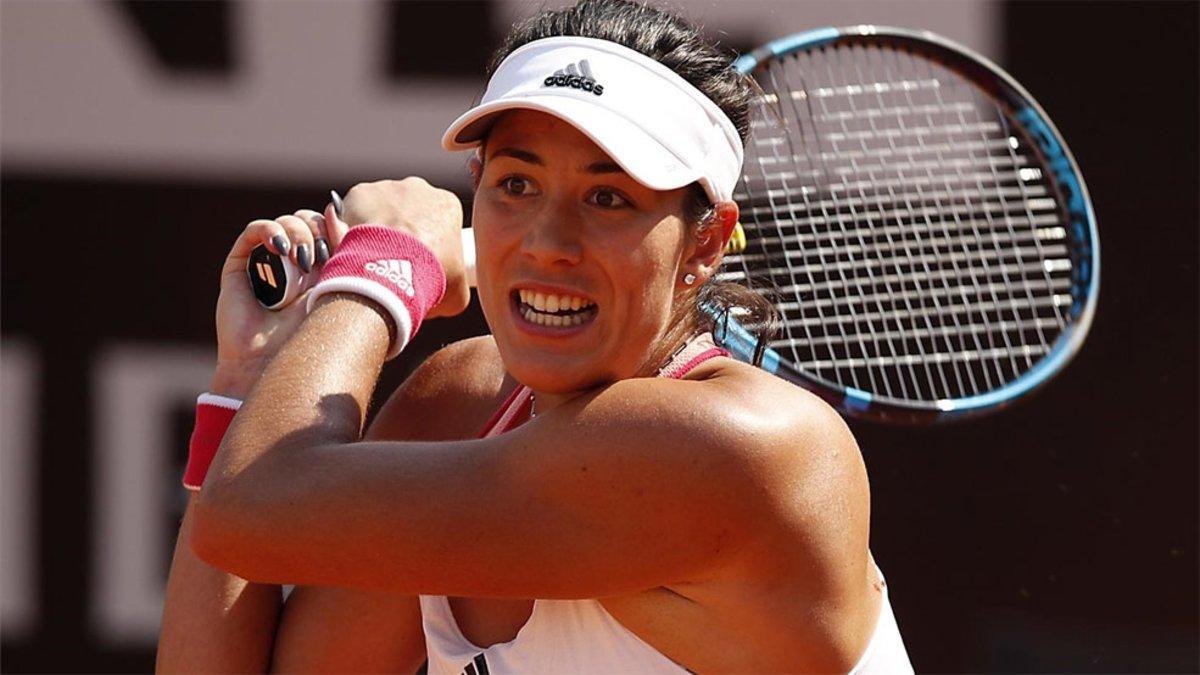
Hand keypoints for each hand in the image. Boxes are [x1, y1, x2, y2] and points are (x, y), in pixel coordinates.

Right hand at [212, 207, 346, 396]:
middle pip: (306, 221)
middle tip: (318, 257)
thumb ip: (339, 245)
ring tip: (300, 260)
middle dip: (316, 231)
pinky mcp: (240, 265)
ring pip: (284, 223)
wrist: (276, 360)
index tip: (338, 245)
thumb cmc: (312, 331)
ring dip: (297, 233)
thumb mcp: (335, 283)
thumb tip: (334, 206)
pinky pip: (255, 231)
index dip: (332, 228)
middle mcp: (292, 263)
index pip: (326, 228)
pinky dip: (269, 231)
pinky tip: (279, 246)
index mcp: (319, 268)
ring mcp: (266, 262)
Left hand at [336, 178, 470, 317]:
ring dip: (376, 229)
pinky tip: (351, 249)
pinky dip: (349, 227)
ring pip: (379, 209)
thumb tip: (444, 292)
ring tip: (370, 259)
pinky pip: (352, 210)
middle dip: (400, 232)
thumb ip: (453, 283)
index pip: (438, 221)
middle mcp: (419, 187)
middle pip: (407, 210)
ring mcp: (387, 187)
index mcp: (447, 205)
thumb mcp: (457, 290)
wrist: (393, 268)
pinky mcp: (360, 192)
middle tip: (393, 261)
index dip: (428, 244)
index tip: (419, 263)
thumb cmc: (429, 277)